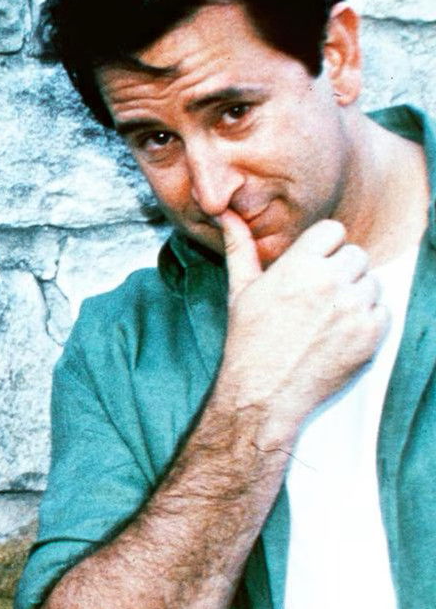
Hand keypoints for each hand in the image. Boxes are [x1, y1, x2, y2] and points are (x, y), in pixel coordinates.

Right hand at [215, 210, 387, 434]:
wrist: (264, 393)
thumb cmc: (249, 343)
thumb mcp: (240, 290)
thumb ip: (240, 248)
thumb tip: (226, 215)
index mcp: (298, 266)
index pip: (333, 231)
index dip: (324, 248)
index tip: (314, 266)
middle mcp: (330, 283)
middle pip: (356, 256)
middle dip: (341, 272)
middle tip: (318, 297)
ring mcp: (354, 309)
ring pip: (372, 283)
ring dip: (356, 296)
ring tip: (327, 318)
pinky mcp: (371, 335)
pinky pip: (382, 312)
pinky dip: (366, 321)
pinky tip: (339, 334)